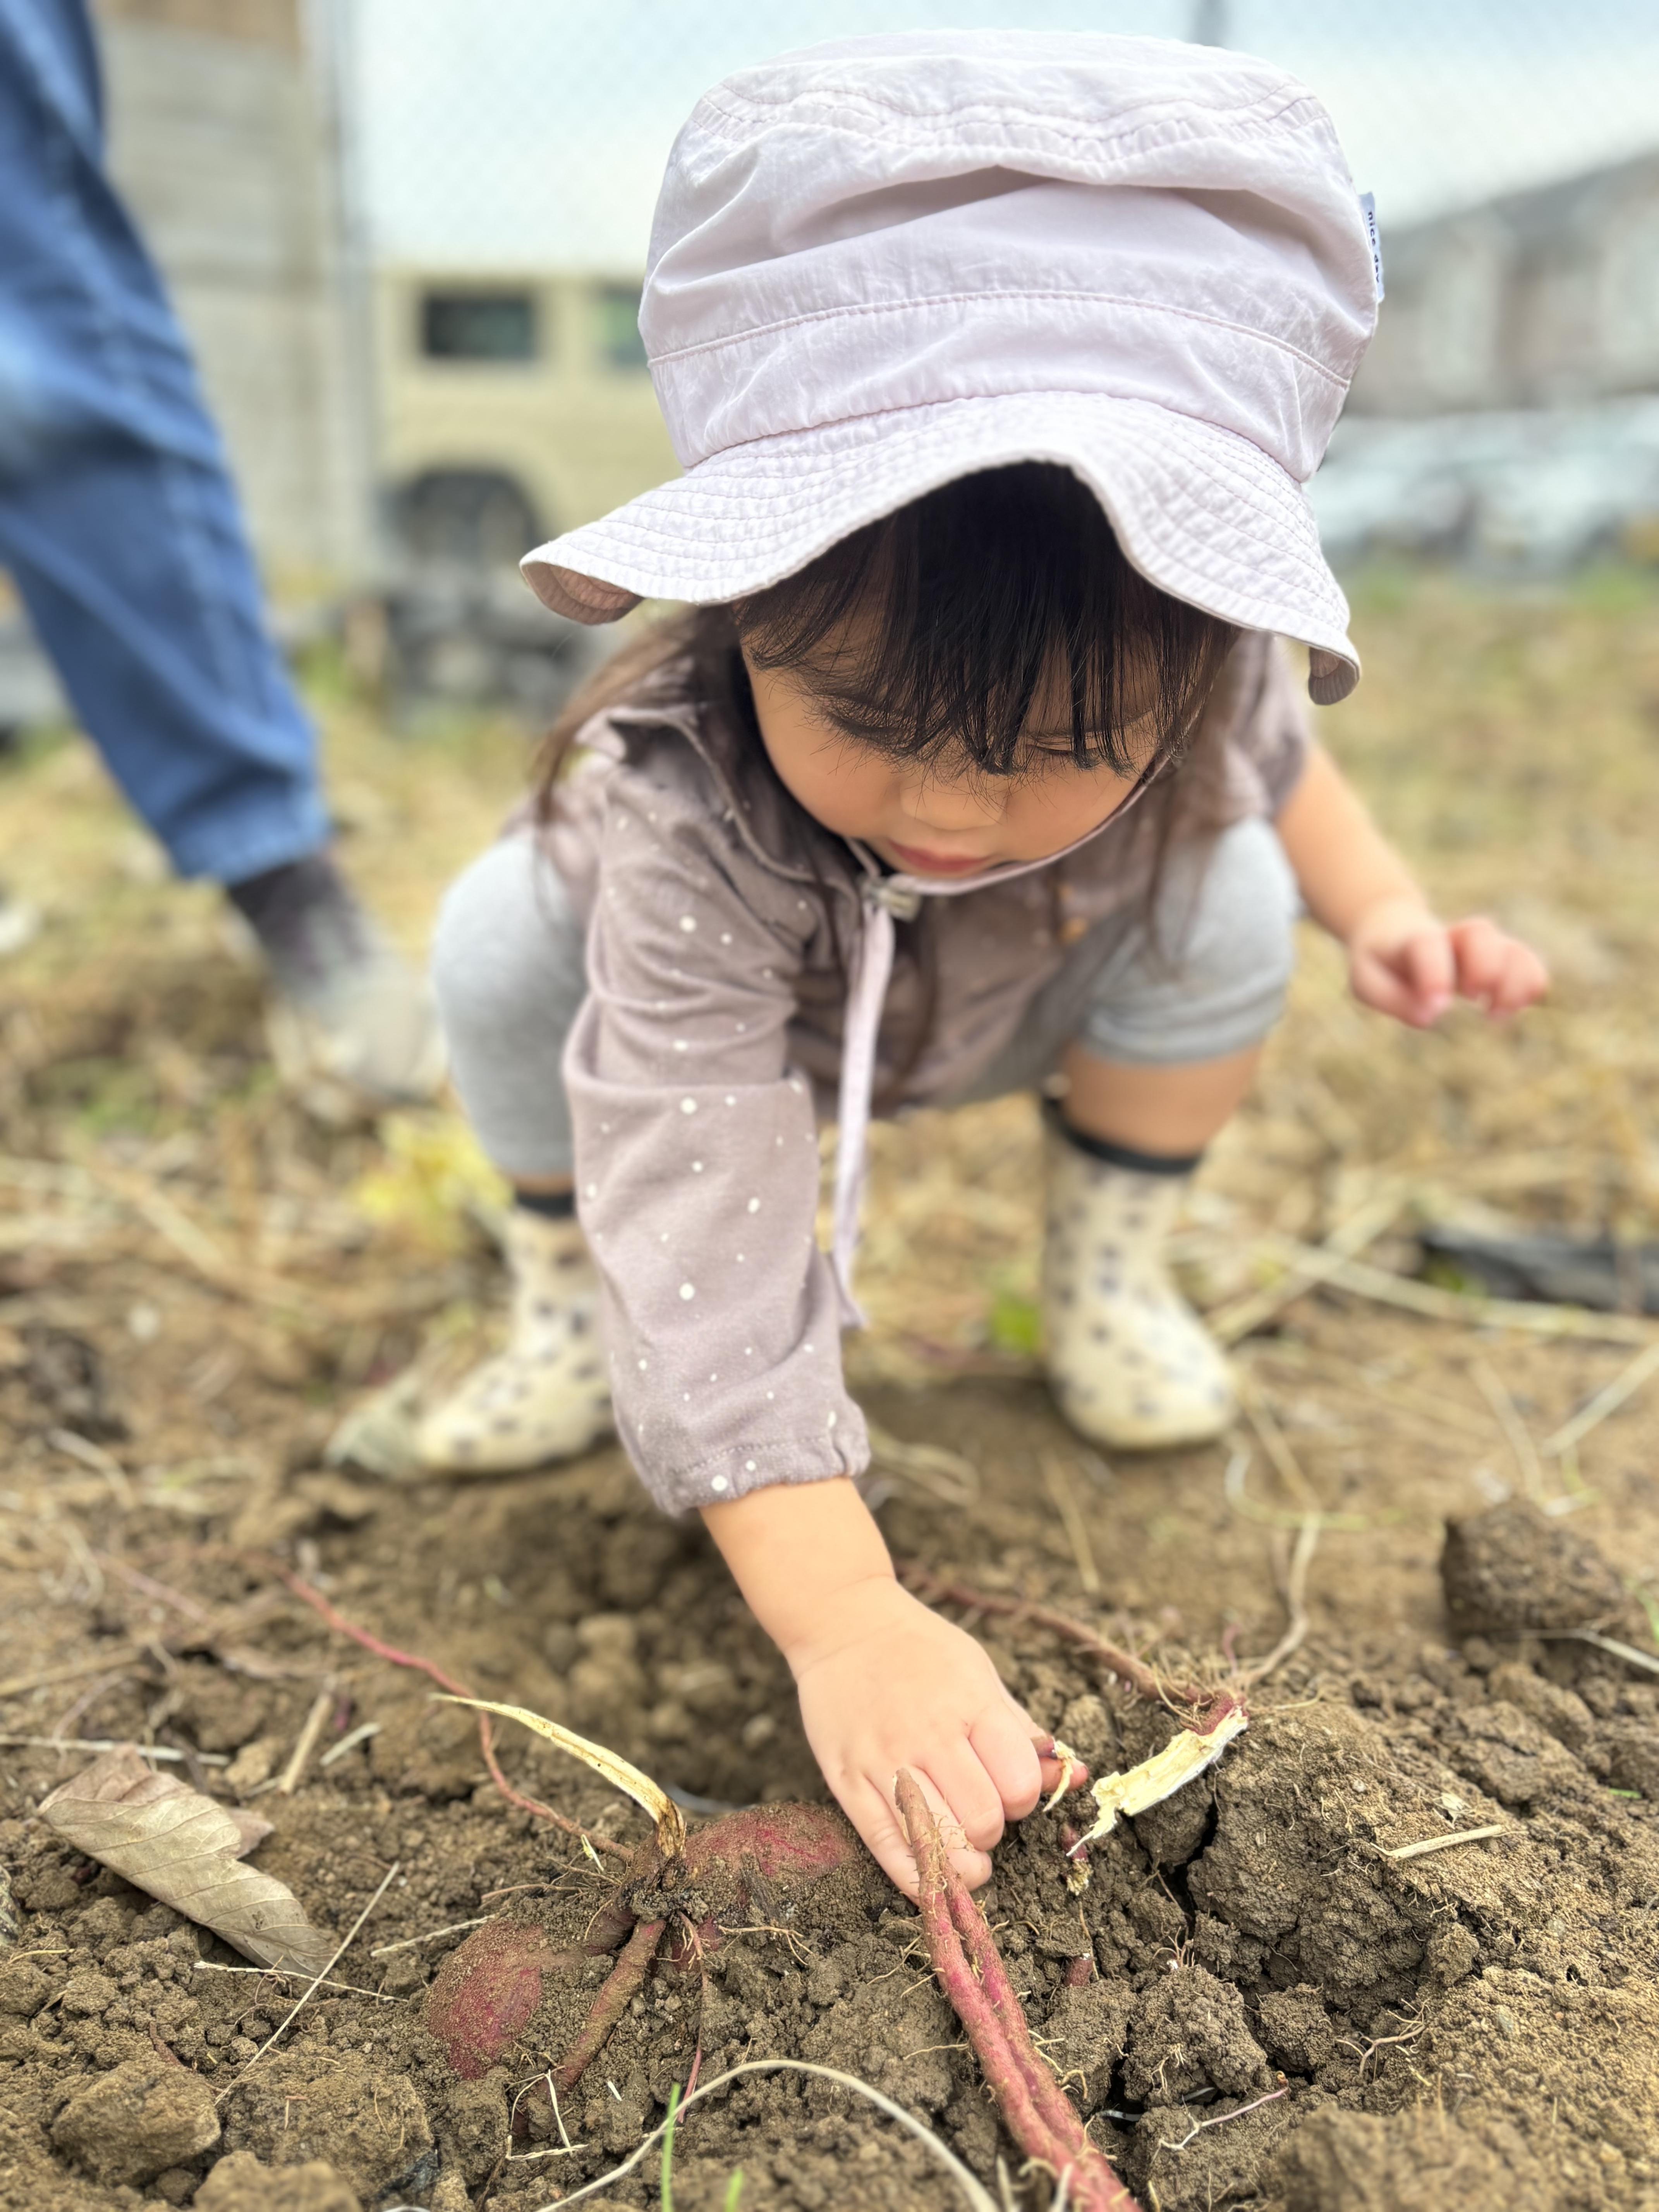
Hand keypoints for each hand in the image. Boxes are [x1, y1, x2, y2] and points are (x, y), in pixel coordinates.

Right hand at [786, 1577, 1080, 1896]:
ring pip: (938, 1841)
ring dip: (962, 1858)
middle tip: (982, 1814)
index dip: (1024, 1798)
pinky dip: (918, 1875)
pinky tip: (937, 1874)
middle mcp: (928, 1734)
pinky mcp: (846, 1780)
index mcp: (970, 1704)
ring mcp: (883, 1759)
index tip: (1010, 1790)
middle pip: (983, 1819)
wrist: (843, 1623)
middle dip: (993, 1829)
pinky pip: (887, 1847)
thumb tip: (1074, 1774)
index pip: (1019, 1783)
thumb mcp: (980, 1673)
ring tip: (965, 1850)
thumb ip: (1021, 1729)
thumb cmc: (921, 1649)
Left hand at [1347, 896, 1548, 1028]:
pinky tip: (1512, 1009)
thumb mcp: (1367, 982)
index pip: (1428, 944)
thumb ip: (1391, 998)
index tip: (1438, 1007)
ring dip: (1514, 982)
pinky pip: (1530, 965)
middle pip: (1481, 934)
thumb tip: (1429, 1015)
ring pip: (1513, 949)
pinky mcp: (1501, 960)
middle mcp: (1454, 936)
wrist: (1395, 932)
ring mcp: (1482, 946)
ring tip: (1494, 1013)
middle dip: (1483, 968)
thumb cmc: (1381, 962)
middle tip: (1469, 997)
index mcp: (1414, 938)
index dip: (1436, 973)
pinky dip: (1530, 986)